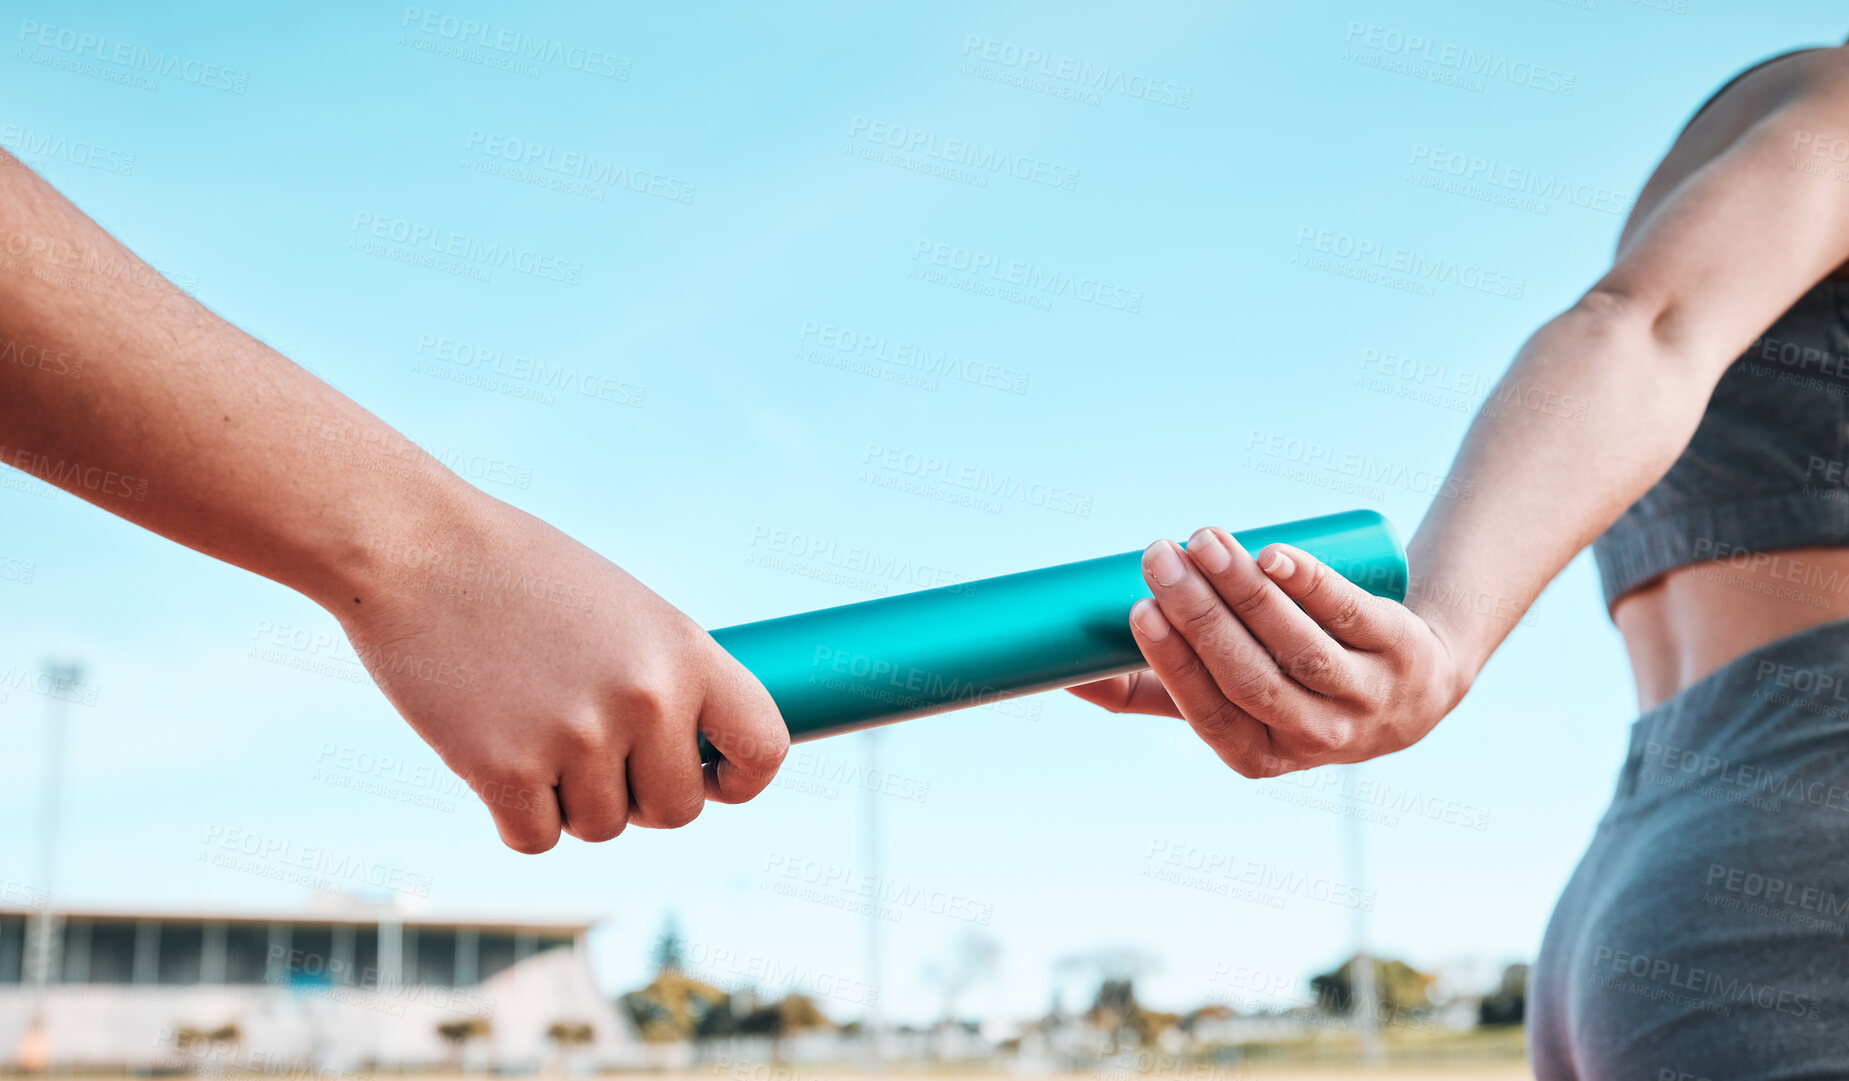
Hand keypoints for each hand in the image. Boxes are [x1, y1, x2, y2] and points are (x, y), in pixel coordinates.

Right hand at [331, 492, 786, 852]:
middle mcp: (646, 698)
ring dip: (570, 800)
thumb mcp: (624, 610)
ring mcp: (577, 737)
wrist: (415, 547)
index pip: (764, 747)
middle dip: (639, 796)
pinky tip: (493, 756)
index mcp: (686, 650)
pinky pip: (536, 838)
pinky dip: (516, 815)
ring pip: (602, 826)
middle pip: (676, 810)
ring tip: (532, 728)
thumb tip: (695, 757)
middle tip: (593, 751)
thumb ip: (667, 678)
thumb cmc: (519, 574)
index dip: (739, 778)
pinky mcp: (505, 770)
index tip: (709, 776)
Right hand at [1069, 527, 1466, 776]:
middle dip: (1201, 616)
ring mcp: (1366, 697)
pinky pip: (1352, 614)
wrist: (1416, 673)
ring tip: (1204, 539)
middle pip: (1251, 677)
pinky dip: (1312, 583)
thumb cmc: (1293, 680)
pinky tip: (1276, 555)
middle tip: (1159, 556)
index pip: (1211, 714)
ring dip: (1246, 590)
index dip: (1175, 665)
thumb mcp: (1233, 699)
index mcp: (1261, 754)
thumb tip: (1060, 673)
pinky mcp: (1402, 649)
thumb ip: (1155, 690)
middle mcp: (1318, 737)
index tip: (1138, 610)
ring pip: (1297, 645)